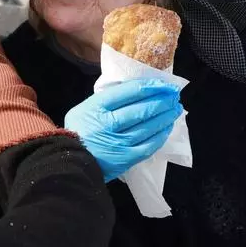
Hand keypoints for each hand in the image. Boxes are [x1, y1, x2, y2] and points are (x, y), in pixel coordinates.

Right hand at [64, 79, 182, 181]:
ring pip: (148, 126)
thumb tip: (135, 93)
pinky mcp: (126, 158)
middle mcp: (108, 123)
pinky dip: (160, 135)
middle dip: (162, 100)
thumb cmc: (77, 132)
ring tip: (175, 109)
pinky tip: (167, 128)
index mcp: (96, 107)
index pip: (129, 92)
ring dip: (165, 116)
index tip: (162, 84)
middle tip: (174, 95)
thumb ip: (106, 101)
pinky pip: (149, 145)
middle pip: (142, 108)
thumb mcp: (84, 109)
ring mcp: (119, 142)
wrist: (69, 162)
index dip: (150, 86)